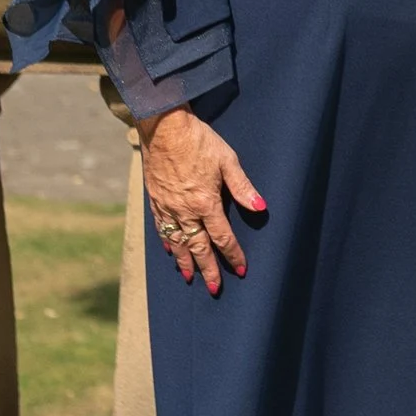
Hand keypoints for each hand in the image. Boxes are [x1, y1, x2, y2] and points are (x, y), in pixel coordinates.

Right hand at [139, 106, 263, 293]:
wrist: (164, 126)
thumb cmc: (199, 140)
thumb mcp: (227, 160)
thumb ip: (243, 187)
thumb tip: (260, 207)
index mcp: (205, 202)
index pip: (222, 237)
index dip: (233, 254)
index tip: (240, 270)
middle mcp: (184, 210)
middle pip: (198, 247)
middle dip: (208, 269)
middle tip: (215, 288)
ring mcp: (167, 206)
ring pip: (177, 242)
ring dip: (185, 261)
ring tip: (190, 277)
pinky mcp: (155, 199)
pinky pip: (161, 227)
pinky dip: (167, 242)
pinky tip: (170, 251)